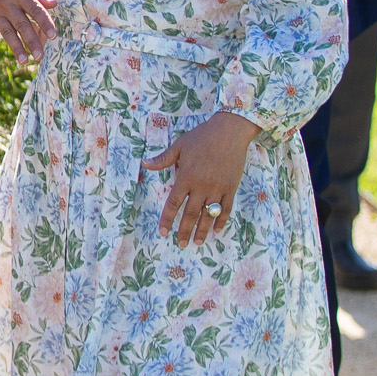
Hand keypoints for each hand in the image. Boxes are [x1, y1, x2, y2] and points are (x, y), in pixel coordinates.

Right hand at [0, 0, 56, 66]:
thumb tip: (53, 4)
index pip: (35, 9)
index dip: (45, 22)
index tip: (54, 35)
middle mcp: (6, 3)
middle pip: (21, 24)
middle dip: (31, 40)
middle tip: (40, 56)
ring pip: (7, 32)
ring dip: (15, 47)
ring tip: (24, 61)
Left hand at [142, 111, 261, 245]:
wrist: (230, 131)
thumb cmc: (202, 137)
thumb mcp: (180, 145)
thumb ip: (163, 159)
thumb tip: (145, 164)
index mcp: (186, 177)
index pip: (174, 203)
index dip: (167, 219)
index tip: (163, 232)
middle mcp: (201, 186)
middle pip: (191, 214)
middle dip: (184, 231)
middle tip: (180, 244)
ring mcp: (218, 188)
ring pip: (208, 215)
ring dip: (202, 230)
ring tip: (198, 243)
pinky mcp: (231, 188)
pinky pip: (226, 208)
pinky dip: (221, 221)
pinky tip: (217, 230)